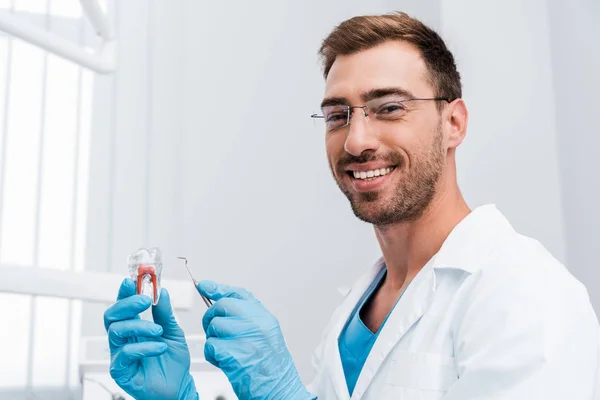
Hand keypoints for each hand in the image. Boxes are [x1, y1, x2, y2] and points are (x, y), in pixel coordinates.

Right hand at [104, 278, 197, 399]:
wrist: (179, 386)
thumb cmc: (173, 360)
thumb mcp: (173, 331)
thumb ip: (165, 313)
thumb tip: (162, 290)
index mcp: (133, 327)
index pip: (123, 306)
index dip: (124, 291)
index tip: (132, 279)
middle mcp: (123, 339)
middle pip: (111, 315)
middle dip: (127, 303)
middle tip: (145, 299)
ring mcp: (119, 355)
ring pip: (117, 331)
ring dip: (139, 326)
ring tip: (159, 330)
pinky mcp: (121, 371)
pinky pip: (125, 353)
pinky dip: (144, 346)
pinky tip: (160, 347)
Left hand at [198, 281, 315, 399]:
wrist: (280, 391)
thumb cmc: (271, 369)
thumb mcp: (266, 337)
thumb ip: (247, 320)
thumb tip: (223, 306)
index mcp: (265, 318)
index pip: (239, 294)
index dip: (219, 288)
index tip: (205, 285)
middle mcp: (257, 324)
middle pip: (223, 306)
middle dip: (211, 317)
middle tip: (214, 332)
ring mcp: (247, 337)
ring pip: (215, 325)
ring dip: (213, 340)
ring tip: (225, 352)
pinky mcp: (235, 353)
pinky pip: (211, 345)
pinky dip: (212, 355)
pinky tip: (224, 362)